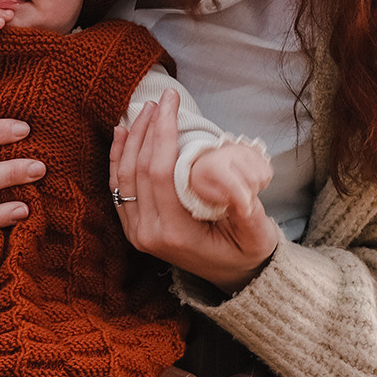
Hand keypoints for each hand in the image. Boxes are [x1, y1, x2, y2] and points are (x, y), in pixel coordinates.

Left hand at [110, 91, 280, 293]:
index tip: (172, 102)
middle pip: (138, 171)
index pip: (159, 173)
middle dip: (147, 129)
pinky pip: (119, 186)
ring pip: (123, 176)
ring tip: (143, 109)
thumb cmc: (248, 251)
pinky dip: (119, 157)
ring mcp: (136, 232)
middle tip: (160, 99)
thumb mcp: (258, 235)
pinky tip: (123, 133)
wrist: (232, 276)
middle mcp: (148, 234)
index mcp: (175, 234)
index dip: (162, 133)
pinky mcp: (133, 226)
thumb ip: (247, 210)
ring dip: (131, 139)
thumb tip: (236, 184)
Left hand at [187, 141, 274, 220]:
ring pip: (262, 176)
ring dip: (256, 188)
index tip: (245, 212)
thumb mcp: (204, 191)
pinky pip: (268, 172)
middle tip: (240, 201)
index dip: (242, 200)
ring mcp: (245, 151)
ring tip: (243, 189)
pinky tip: (250, 182)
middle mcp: (232, 154)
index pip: (233, 184)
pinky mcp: (255, 152)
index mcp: (216, 164)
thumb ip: (221, 198)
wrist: (207, 160)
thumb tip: (241, 203)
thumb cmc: (205, 177)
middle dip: (250, 196)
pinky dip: (262, 181)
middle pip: (252, 180)